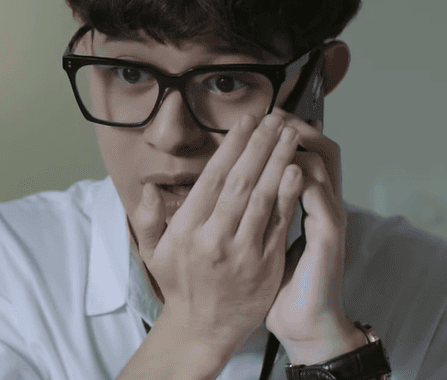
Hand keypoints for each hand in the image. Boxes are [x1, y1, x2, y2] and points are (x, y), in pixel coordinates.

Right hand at [127, 113, 305, 349]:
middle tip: (274, 118)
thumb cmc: (179, 283)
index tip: (245, 122)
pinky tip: (297, 171)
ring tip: (289, 134)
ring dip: (278, 162)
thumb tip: (150, 188)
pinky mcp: (266, 263)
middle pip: (240, 182)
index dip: (231, 147)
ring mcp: (243, 251)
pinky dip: (288, 195)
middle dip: (259, 145)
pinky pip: (278, 223)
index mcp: (187, 229)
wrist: (203, 327)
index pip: (212, 178)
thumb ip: (149, 219)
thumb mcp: (153, 252)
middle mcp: (215, 237)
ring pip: (263, 197)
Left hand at [263, 109, 362, 363]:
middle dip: (291, 129)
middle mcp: (319, 205)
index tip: (253, 118)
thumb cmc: (275, 284)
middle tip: (270, 112)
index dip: (277, 136)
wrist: (303, 321)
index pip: (296, 157)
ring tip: (281, 127)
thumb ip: (251, 211)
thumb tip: (222, 185)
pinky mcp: (330, 236)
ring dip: (301, 145)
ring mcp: (328, 218)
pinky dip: (306, 179)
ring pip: (322, 166)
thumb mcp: (260, 241)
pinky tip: (290, 167)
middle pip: (316, 151)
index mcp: (302, 204)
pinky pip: (321, 198)